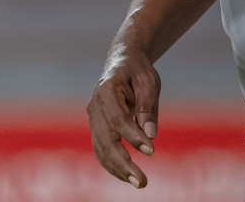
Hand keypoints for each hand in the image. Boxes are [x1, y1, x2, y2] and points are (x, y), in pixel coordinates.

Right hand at [87, 41, 160, 188]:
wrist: (122, 62)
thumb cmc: (138, 70)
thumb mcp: (148, 81)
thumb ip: (148, 107)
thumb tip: (151, 136)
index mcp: (106, 90)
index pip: (118, 119)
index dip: (133, 137)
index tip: (151, 151)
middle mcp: (95, 107)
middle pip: (106, 140)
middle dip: (123, 163)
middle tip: (141, 181)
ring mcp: (93, 119)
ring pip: (101, 149)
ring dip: (118, 169)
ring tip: (138, 182)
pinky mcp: (97, 128)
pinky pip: (102, 150)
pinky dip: (113, 165)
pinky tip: (128, 175)